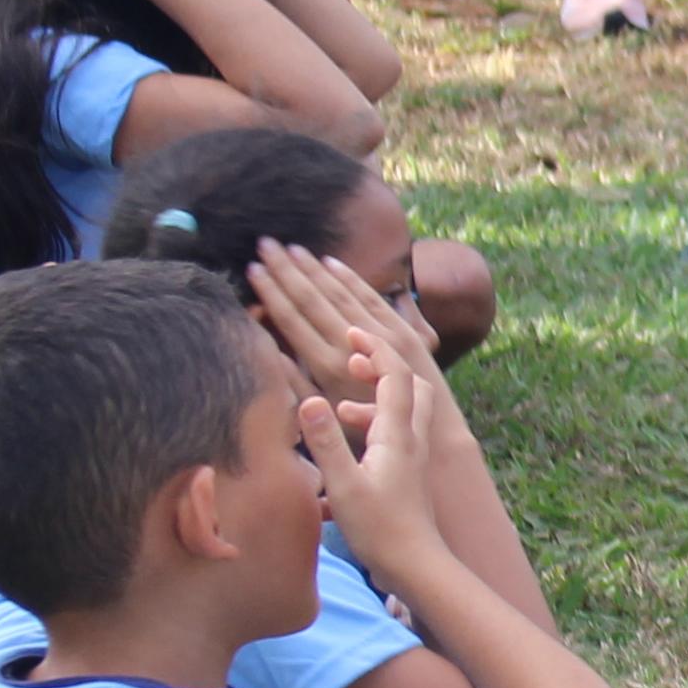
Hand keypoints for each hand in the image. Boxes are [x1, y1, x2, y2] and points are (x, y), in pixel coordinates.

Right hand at [248, 241, 450, 424]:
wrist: (436, 443)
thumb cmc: (370, 436)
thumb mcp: (326, 419)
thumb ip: (296, 387)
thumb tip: (269, 354)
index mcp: (330, 369)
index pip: (293, 320)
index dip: (270, 292)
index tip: (252, 269)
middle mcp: (356, 348)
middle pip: (314, 299)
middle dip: (286, 269)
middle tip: (264, 244)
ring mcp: (385, 336)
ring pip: (341, 292)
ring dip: (314, 267)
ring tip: (290, 247)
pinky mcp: (406, 332)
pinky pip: (371, 297)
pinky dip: (350, 279)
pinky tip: (331, 263)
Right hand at [296, 352, 444, 587]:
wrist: (417, 567)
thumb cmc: (380, 529)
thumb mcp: (344, 485)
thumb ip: (324, 442)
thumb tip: (307, 399)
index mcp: (398, 435)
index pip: (394, 375)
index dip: (375, 349)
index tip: (352, 332)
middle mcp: (412, 440)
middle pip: (410, 387)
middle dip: (382, 368)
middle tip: (351, 363)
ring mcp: (413, 459)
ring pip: (404, 413)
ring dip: (374, 402)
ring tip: (338, 410)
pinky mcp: (409, 476)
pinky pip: (396, 438)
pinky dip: (374, 429)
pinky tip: (346, 451)